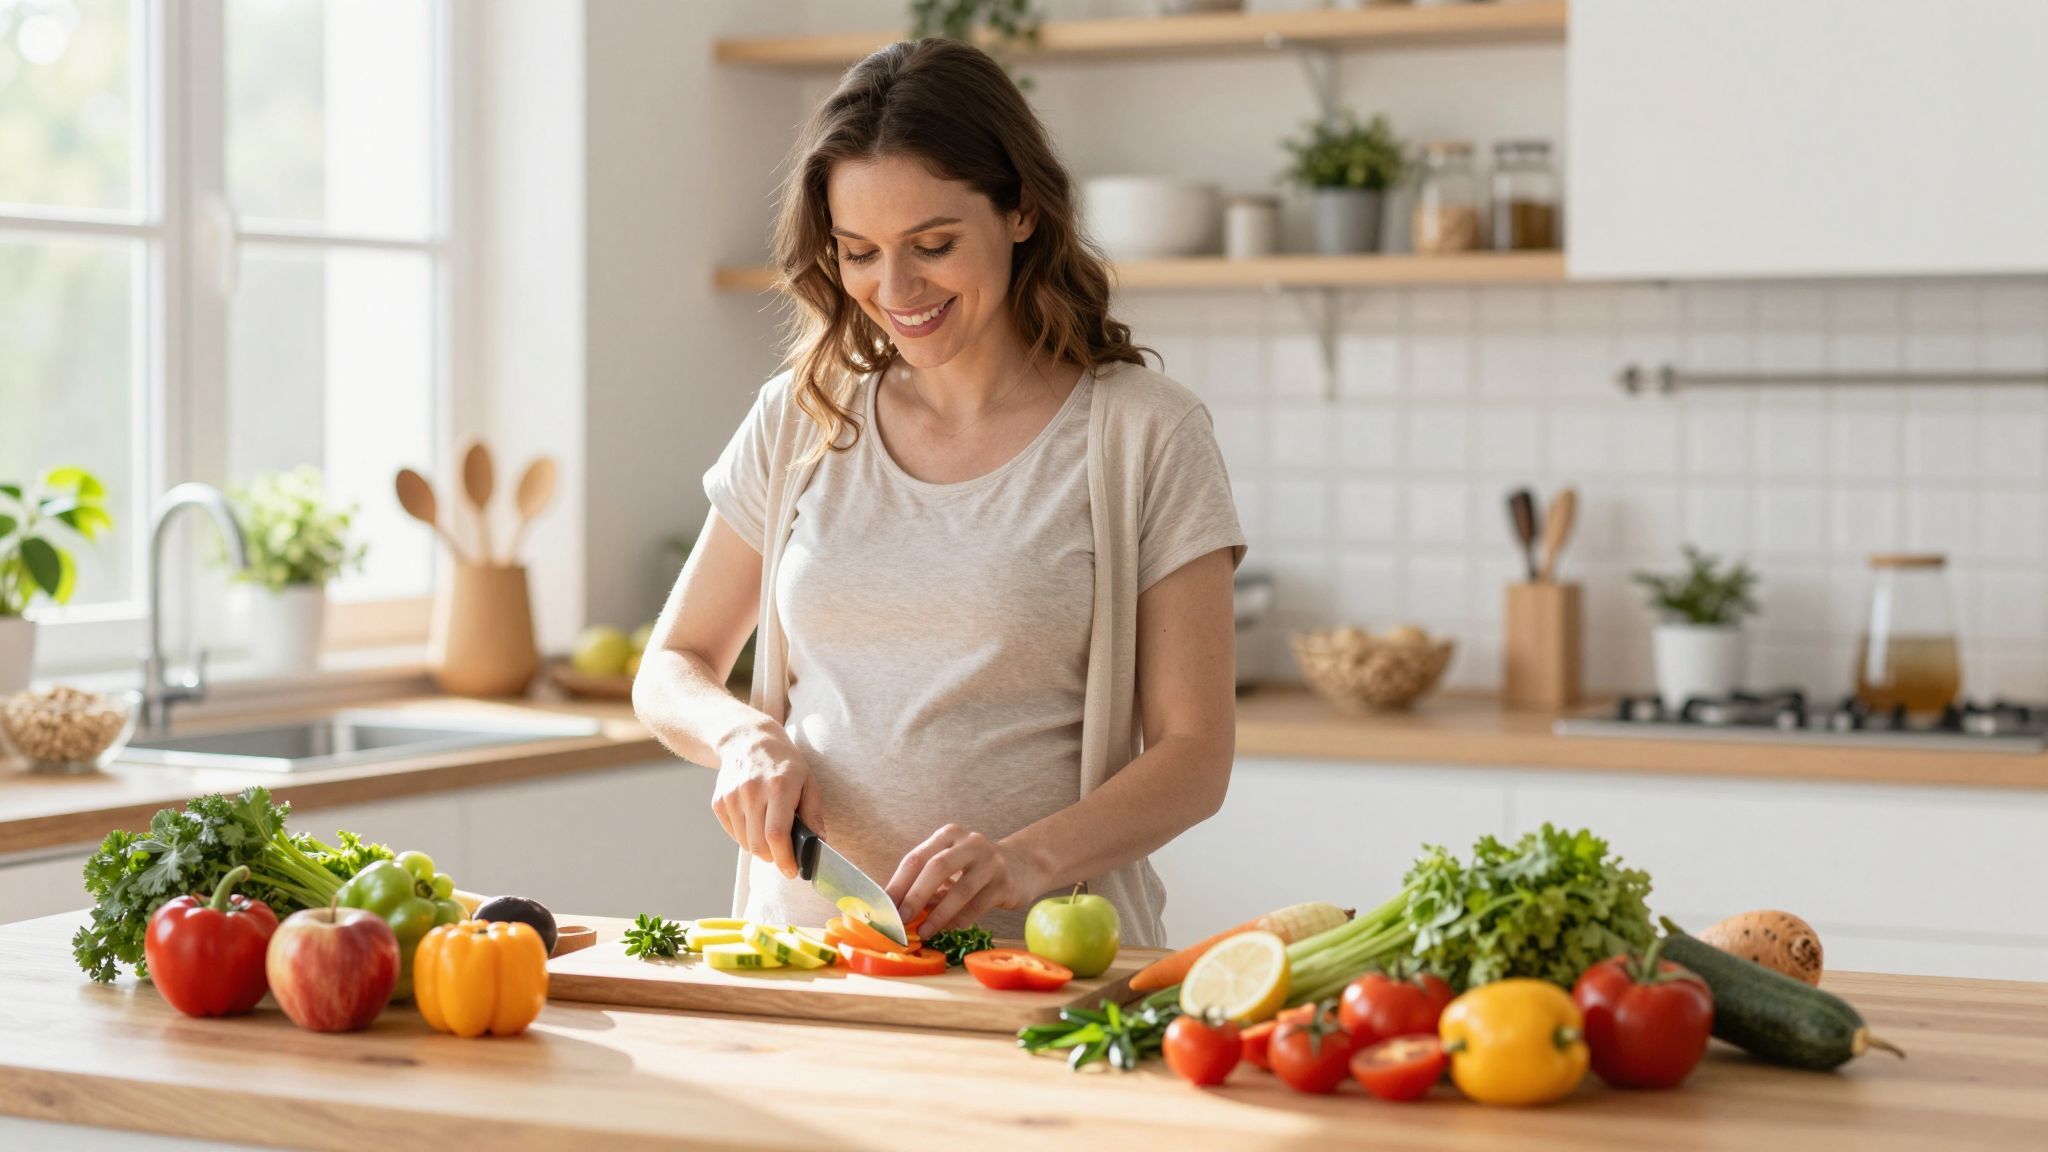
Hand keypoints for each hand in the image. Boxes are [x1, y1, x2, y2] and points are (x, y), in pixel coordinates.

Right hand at [711, 719, 822, 880]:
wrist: (748, 739)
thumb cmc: (785, 763)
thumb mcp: (808, 781)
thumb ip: (814, 813)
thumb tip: (819, 843)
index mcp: (779, 787)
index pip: (777, 835)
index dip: (785, 859)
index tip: (792, 871)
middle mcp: (752, 792)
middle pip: (759, 845)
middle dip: (774, 858)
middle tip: (784, 856)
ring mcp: (732, 797)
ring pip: (745, 843)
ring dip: (760, 847)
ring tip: (770, 832)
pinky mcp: (718, 801)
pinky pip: (733, 833)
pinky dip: (746, 836)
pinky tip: (755, 820)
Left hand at [886, 824, 1040, 935]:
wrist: (1022, 866)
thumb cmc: (975, 869)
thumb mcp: (950, 868)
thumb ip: (927, 885)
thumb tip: (898, 912)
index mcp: (948, 835)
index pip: (916, 858)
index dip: (898, 884)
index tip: (884, 908)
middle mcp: (970, 842)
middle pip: (936, 867)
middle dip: (915, 896)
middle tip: (901, 920)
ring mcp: (990, 861)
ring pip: (960, 889)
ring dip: (938, 914)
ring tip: (924, 931)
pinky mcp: (1005, 882)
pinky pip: (978, 905)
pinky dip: (959, 920)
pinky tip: (947, 930)